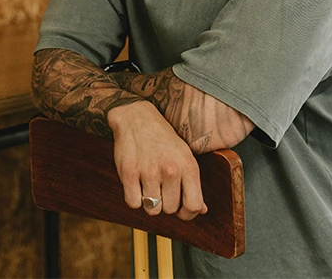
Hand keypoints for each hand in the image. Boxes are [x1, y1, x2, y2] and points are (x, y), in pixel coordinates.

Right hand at [107, 101, 207, 220]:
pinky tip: (136, 185)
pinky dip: (134, 198)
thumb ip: (193, 185)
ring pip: (152, 209)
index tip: (180, 209)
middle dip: (165, 204)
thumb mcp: (184, 157)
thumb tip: (202, 210)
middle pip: (170, 209)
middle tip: (161, 189)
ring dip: (149, 202)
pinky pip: (133, 203)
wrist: (136, 118)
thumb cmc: (163, 140)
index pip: (194, 206)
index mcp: (188, 166)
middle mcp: (170, 169)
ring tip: (148, 186)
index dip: (187, 214)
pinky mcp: (129, 173)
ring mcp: (149, 171)